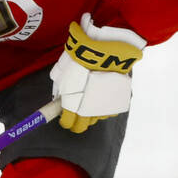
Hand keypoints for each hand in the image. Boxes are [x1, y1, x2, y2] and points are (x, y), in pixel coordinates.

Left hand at [50, 13, 145, 132]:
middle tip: (76, 117)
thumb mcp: (63, 70)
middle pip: (81, 127)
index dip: (64, 122)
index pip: (67, 122)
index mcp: (72, 104)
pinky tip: (103, 96)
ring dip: (92, 114)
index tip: (64, 119)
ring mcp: (104, 106)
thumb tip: (58, 95)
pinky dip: (106, 105)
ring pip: (96, 118)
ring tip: (90, 102)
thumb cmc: (80, 57)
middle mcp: (88, 109)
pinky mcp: (118, 100)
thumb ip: (60, 86)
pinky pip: (110, 109)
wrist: (106, 50)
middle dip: (77, 124)